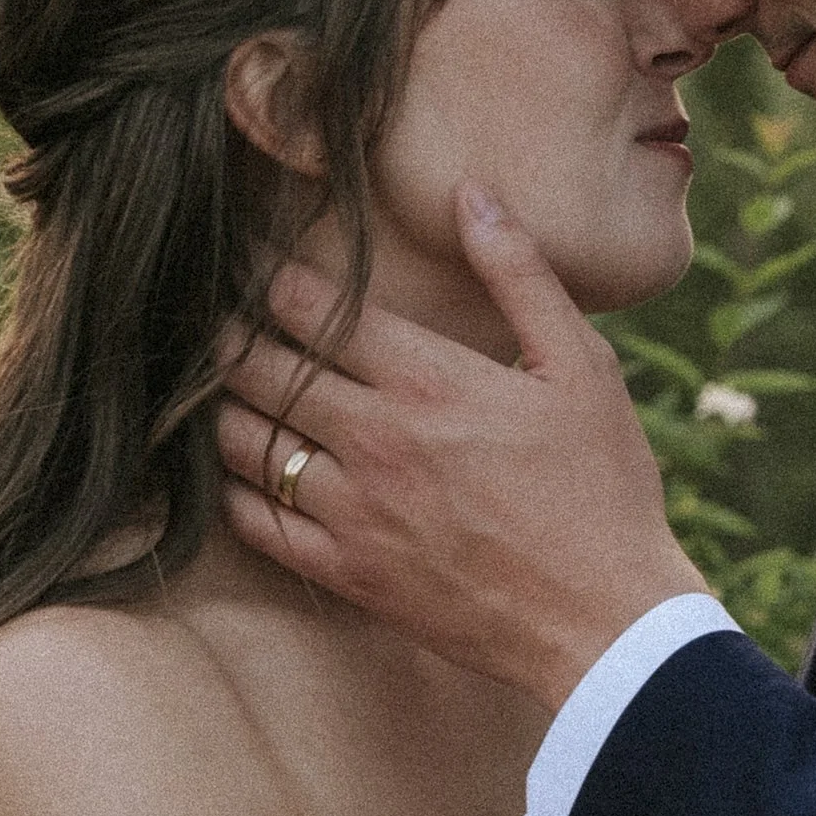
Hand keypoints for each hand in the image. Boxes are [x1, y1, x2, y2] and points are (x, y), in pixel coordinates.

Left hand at [215, 186, 706, 709]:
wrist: (605, 622)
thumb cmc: (603, 489)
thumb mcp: (582, 368)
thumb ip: (520, 276)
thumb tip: (471, 193)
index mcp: (429, 380)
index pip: (311, 307)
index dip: (264, 275)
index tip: (246, 259)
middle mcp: (377, 440)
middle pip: (258, 367)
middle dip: (226, 332)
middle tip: (210, 315)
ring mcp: (355, 511)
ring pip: (244, 442)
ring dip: (218, 406)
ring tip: (211, 384)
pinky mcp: (349, 573)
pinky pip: (256, 524)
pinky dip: (229, 490)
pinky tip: (231, 470)